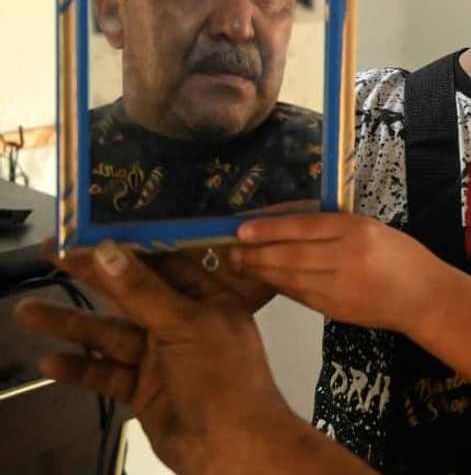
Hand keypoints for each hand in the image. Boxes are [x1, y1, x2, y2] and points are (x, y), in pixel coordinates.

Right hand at [13, 242, 293, 474]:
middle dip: (90, 278)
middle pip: (129, 295)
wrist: (233, 447)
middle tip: (50, 255)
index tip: (88, 233)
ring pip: (110, 334)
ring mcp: (161, 357)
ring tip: (27, 311)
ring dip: (71, 324)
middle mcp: (183, 322)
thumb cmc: (222, 376)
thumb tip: (108, 250)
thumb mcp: (185, 324)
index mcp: (207, 298)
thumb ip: (143, 290)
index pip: (161, 263)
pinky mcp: (144, 389)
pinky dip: (80, 367)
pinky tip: (49, 360)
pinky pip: (106, 373)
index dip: (125, 248)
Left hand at [231, 213, 447, 334]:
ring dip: (262, 272)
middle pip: (290, 254)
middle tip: (230, 251)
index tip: (241, 229)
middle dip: (256, 253)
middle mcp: (347, 256)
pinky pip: (301, 295)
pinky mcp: (336, 310)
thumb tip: (289, 227)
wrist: (425, 297)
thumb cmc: (402, 256)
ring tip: (241, 265)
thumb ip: (336, 228)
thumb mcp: (373, 229)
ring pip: (290, 277)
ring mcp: (341, 286)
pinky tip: (268, 280)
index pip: (304, 226)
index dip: (269, 228)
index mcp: (357, 229)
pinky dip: (281, 287)